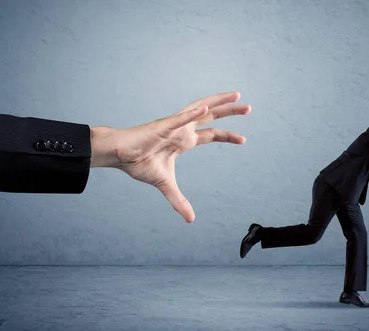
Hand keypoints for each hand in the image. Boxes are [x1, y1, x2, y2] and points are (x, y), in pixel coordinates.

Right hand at [90, 91, 250, 222]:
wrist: (119, 155)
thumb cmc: (138, 163)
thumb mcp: (166, 185)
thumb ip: (179, 201)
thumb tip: (190, 219)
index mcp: (184, 141)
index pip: (211, 135)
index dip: (227, 136)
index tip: (243, 140)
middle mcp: (183, 129)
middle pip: (212, 117)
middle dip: (230, 111)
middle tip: (249, 109)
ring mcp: (174, 125)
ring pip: (201, 109)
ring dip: (219, 102)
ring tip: (236, 96)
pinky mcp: (162, 126)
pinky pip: (180, 118)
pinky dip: (193, 113)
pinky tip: (206, 108)